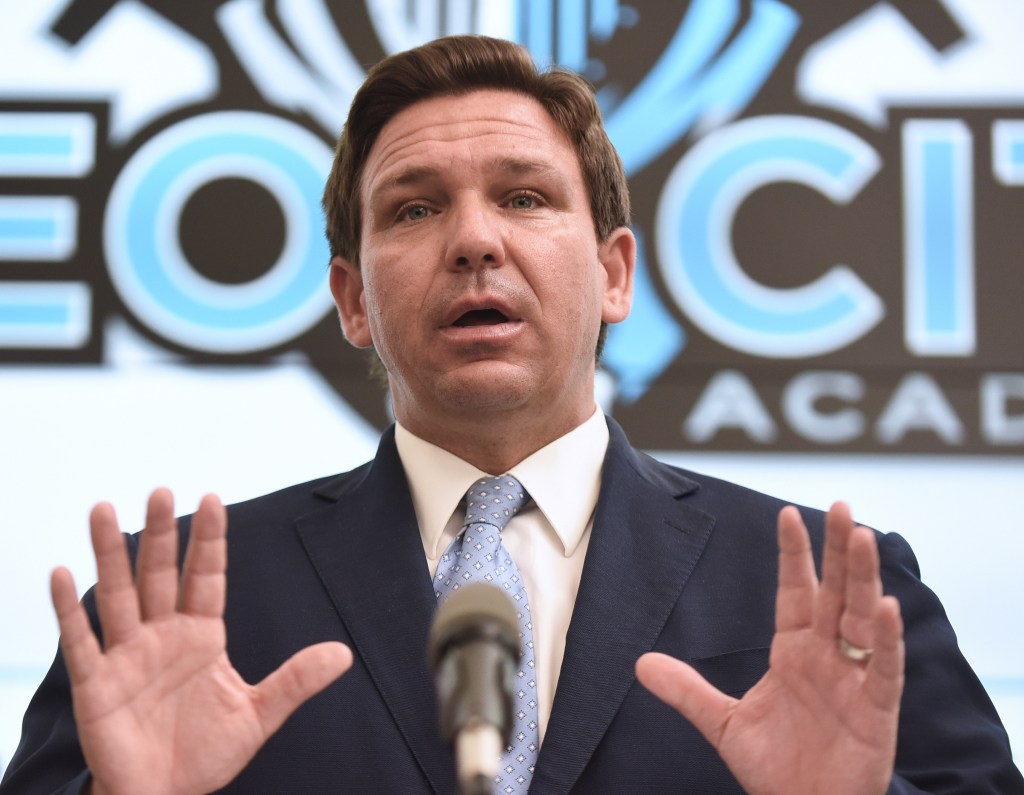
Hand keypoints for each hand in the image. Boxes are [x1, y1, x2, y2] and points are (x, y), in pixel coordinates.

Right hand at [51, 489, 351, 794]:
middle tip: (160, 491)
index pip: (206, 576)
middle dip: (162, 534)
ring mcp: (127, 656)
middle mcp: (162, 636)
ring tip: (104, 510)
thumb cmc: (206, 753)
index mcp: (202, 636)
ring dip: (110, 554)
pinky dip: (69, 610)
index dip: (209, 540)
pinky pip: (80, 642)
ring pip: (117, 595)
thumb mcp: (257, 714)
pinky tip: (61, 573)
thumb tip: (344, 653)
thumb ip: (295, 681)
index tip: (214, 498)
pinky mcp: (96, 685)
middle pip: (160, 574)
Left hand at [636, 502, 903, 794]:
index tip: (786, 514)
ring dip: (863, 579)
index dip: (793, 555)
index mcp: (794, 651)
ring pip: (862, 619)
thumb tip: (641, 664)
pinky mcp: (876, 711)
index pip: (795, 592)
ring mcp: (854, 680)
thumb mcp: (722, 722)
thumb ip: (686, 690)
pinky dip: (887, 640)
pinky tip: (886, 609)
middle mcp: (827, 656)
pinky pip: (884, 670)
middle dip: (836, 550)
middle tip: (838, 506)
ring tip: (861, 537)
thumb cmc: (775, 767)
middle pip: (834, 592)